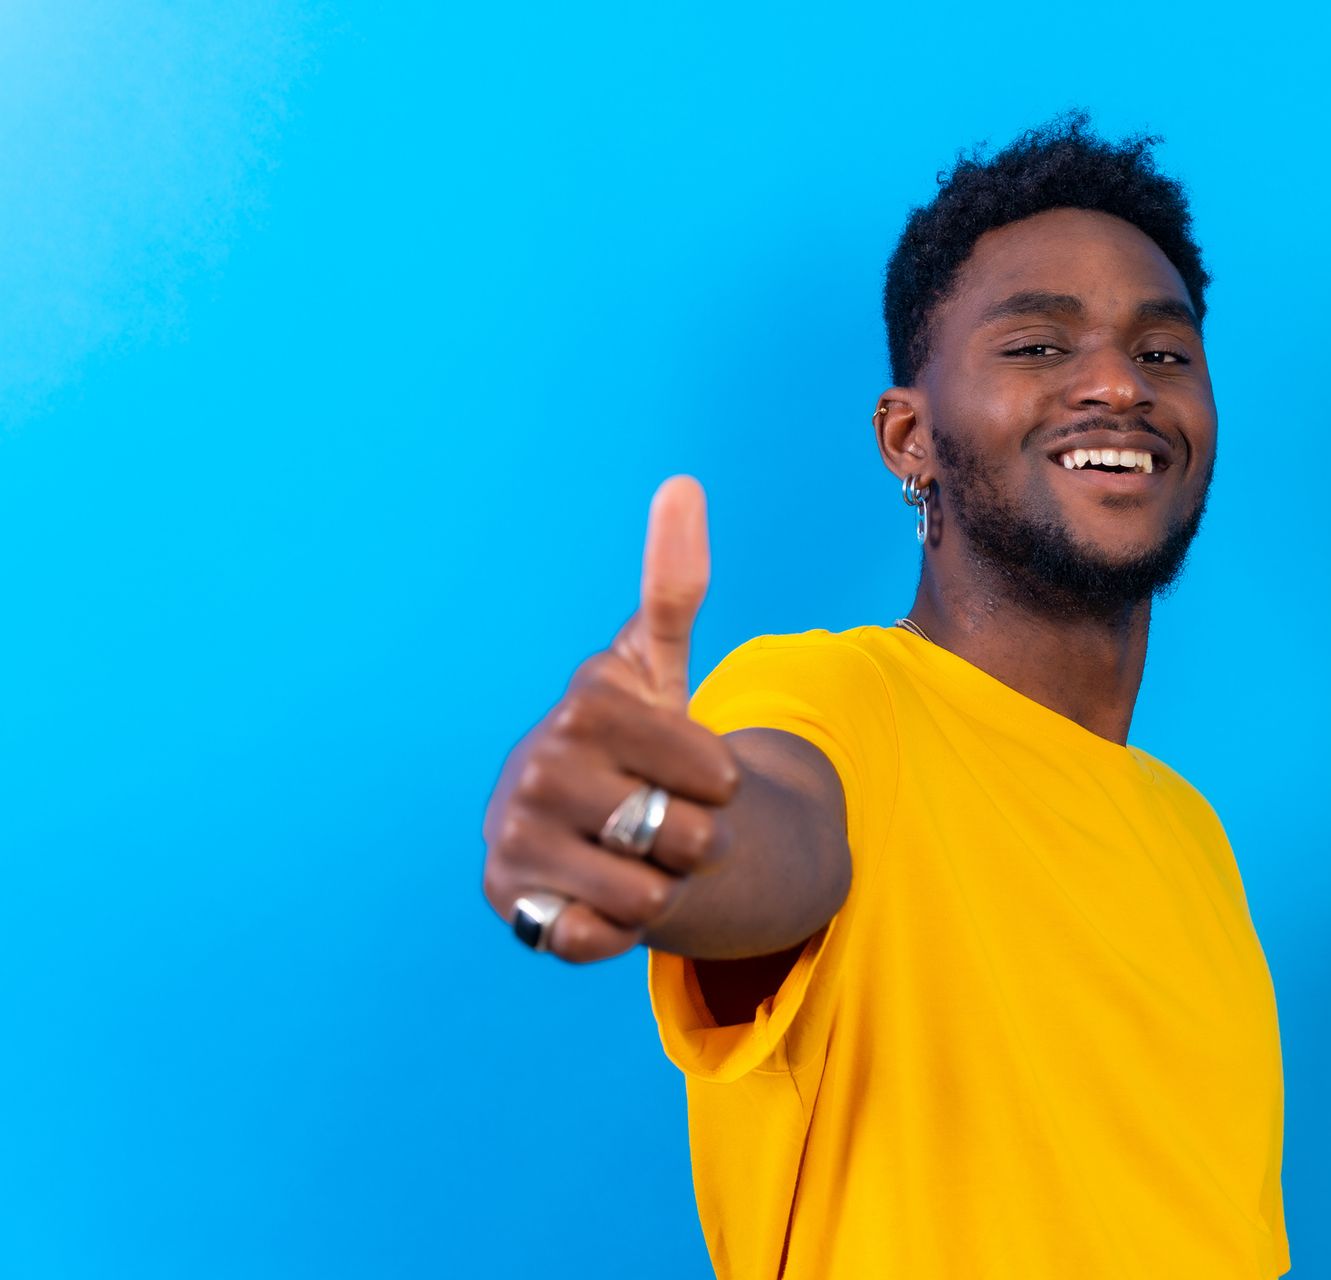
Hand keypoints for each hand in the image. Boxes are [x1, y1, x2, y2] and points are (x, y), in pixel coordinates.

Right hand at [481, 475, 742, 962]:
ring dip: (658, 887)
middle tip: (654, 815)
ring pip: (651, 899)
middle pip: (688, 840)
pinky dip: (610, 930)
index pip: (716, 777)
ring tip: (626, 851)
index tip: (681, 764)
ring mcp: (515, 840)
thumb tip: (683, 482)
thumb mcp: (657, 663)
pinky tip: (590, 891)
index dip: (718, 782)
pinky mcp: (510, 907)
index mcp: (586, 705)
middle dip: (692, 840)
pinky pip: (598, 941)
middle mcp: (538, 769)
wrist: (570, 814)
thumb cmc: (628, 736)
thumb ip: (675, 584)